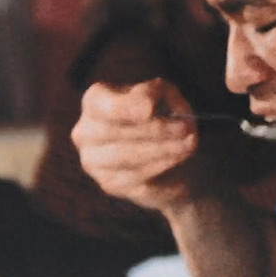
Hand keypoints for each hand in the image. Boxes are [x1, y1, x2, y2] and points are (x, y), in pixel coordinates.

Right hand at [72, 78, 201, 211]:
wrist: (171, 158)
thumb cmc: (164, 118)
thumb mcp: (166, 97)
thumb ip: (157, 92)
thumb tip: (146, 106)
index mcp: (95, 101)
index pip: (99, 102)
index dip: (122, 106)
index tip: (149, 109)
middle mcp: (86, 131)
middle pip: (111, 131)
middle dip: (153, 129)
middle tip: (185, 127)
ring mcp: (94, 161)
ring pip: (124, 156)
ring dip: (161, 149)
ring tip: (190, 143)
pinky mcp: (109, 183)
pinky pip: (134, 176)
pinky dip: (161, 166)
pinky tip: (179, 157)